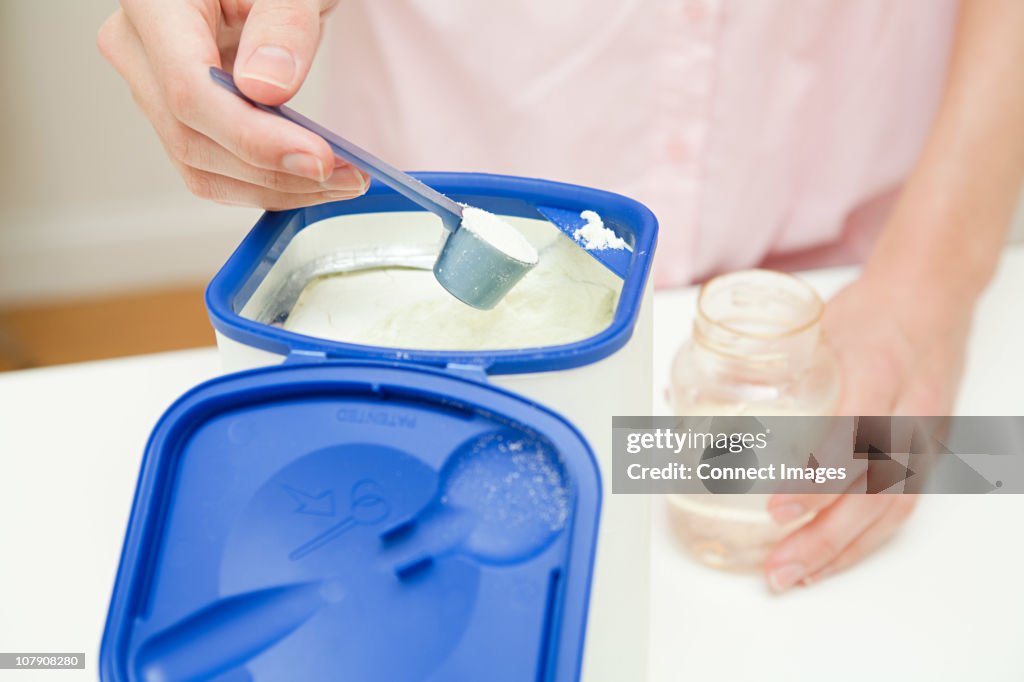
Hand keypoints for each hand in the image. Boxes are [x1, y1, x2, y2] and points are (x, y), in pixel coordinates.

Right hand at [98, 0, 368, 208]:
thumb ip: (282, 24)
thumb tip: (265, 88)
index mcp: (154, 4)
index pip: (190, 91)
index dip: (253, 138)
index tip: (317, 157)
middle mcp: (139, 50)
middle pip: (194, 140)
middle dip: (277, 171)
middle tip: (348, 174)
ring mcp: (154, 88)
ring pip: (203, 168)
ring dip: (278, 188)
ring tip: (343, 178)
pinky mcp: (182, 117)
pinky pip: (216, 169)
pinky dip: (269, 183)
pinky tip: (315, 178)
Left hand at [764, 272, 972, 591]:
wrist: (930, 303)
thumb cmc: (865, 314)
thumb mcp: (814, 327)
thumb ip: (757, 361)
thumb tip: (675, 395)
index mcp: (876, 366)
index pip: (851, 432)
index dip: (816, 477)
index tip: (777, 507)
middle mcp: (908, 408)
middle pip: (875, 486)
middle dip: (824, 532)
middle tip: (778, 562)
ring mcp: (924, 437)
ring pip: (890, 508)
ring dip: (839, 550)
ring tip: (791, 575)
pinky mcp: (927, 456)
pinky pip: (900, 509)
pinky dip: (861, 543)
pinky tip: (825, 563)